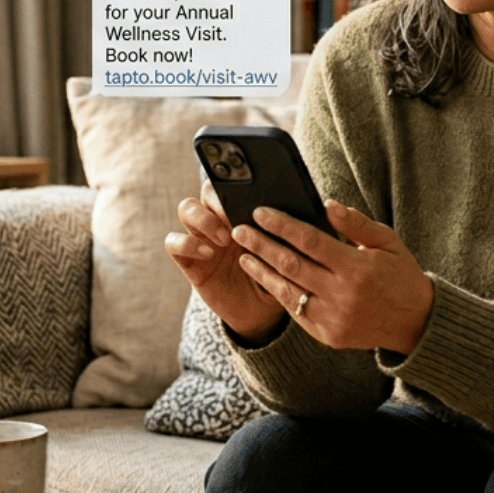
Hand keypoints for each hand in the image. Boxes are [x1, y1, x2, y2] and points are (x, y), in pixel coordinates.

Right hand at [164, 181, 284, 342]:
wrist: (264, 312)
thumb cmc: (281, 275)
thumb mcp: (293, 250)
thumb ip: (295, 228)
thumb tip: (320, 204)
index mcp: (245, 211)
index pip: (233, 180)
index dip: (235, 180)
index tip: (252, 192)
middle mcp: (221, 219)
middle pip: (207, 189)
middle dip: (219, 197)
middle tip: (236, 215)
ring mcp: (202, 238)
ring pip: (186, 209)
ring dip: (203, 219)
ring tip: (225, 238)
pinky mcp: (190, 261)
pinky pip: (173, 243)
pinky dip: (186, 243)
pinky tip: (208, 253)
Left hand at [231, 199, 433, 354]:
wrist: (416, 323)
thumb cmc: (401, 275)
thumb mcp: (388, 242)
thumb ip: (356, 224)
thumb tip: (326, 204)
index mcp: (358, 268)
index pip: (310, 241)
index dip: (282, 225)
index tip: (260, 212)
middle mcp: (342, 295)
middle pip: (291, 264)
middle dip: (262, 244)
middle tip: (239, 229)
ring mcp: (333, 318)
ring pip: (287, 290)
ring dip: (262, 270)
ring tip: (243, 254)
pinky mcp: (327, 335)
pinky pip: (295, 311)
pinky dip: (278, 292)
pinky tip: (264, 277)